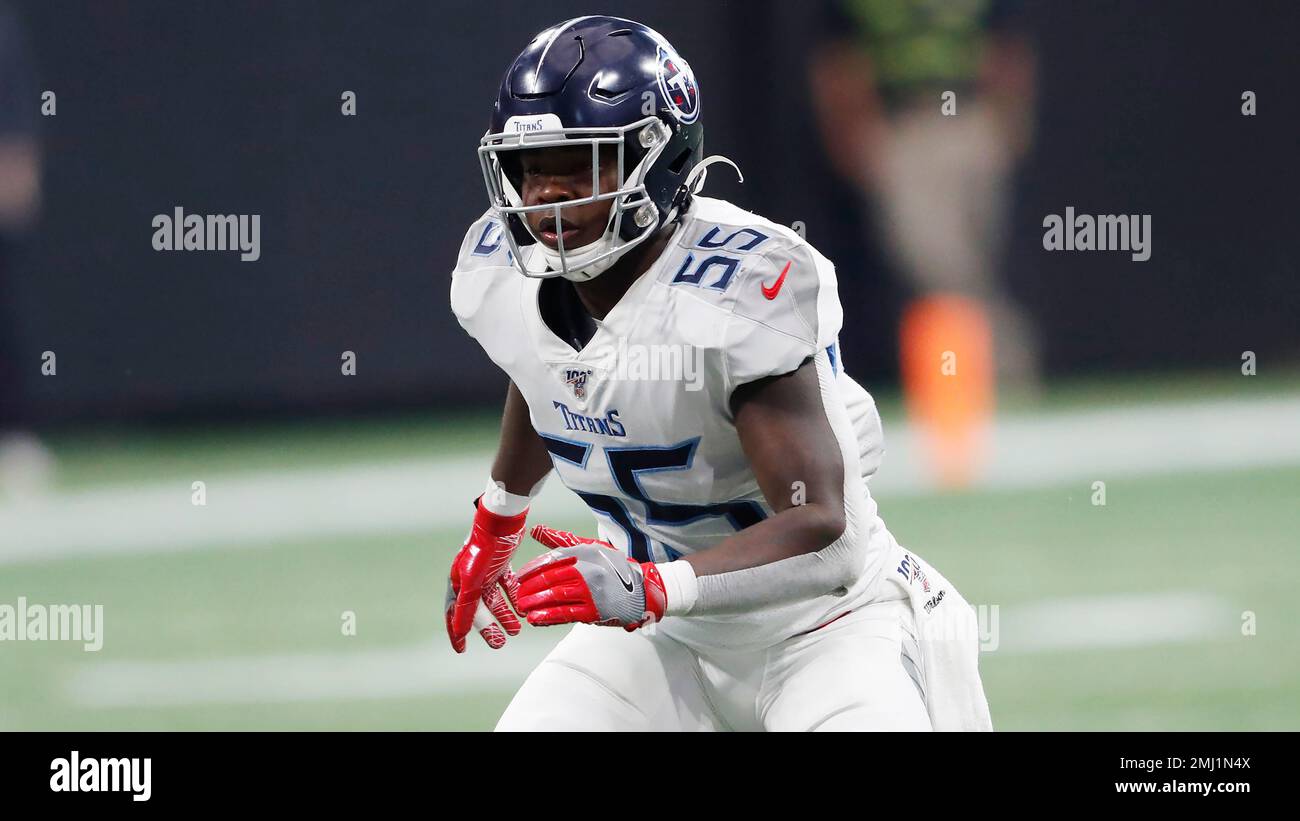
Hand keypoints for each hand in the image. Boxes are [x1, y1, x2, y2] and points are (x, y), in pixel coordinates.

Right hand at [444, 501, 527, 652]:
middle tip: (499, 644)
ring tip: (516, 631)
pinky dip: (514, 598)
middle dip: (488, 628)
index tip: (462, 650)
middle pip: (478, 610)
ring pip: (495, 600)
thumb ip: (466, 607)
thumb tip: (459, 631)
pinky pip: (507, 587)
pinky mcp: (501, 564)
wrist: (502, 522)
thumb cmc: (484, 550)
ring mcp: (485, 572)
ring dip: (504, 615)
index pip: (454, 614)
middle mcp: (469, 578)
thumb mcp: (474, 581)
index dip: (457, 633)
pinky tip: (523, 610)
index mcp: (458, 582)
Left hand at [516, 525, 666, 630]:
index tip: (519, 577)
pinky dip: (548, 617)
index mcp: (585, 552)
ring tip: (523, 608)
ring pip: (556, 597)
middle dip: (530, 588)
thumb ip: (561, 540)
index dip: (532, 569)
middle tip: (517, 595)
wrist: (642, 589)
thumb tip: (535, 529)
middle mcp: (588, 570)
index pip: (552, 559)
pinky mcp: (595, 611)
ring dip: (535, 603)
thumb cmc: (613, 566)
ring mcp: (591, 591)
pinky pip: (566, 614)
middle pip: (551, 579)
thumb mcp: (590, 547)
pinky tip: (536, 619)